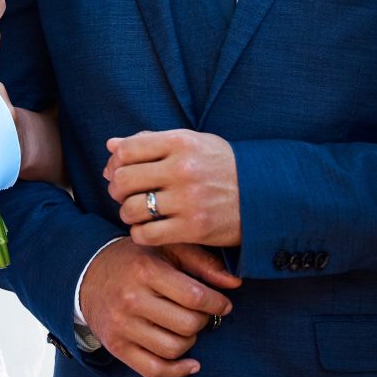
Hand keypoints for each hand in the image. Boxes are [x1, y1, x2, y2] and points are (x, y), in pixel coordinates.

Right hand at [77, 238, 238, 376]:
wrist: (88, 274)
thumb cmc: (136, 261)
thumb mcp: (168, 251)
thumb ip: (203, 263)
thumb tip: (235, 283)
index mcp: (146, 271)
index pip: (195, 296)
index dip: (217, 304)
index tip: (222, 304)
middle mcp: (131, 299)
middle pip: (187, 325)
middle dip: (203, 321)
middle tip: (200, 314)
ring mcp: (122, 325)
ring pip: (174, 348)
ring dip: (190, 341)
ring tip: (185, 328)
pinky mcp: (116, 346)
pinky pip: (154, 370)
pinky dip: (177, 371)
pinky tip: (190, 362)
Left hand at [102, 130, 240, 247]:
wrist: (266, 194)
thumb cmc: (223, 166)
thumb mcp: (193, 143)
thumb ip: (151, 141)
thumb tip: (110, 145)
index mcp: (182, 142)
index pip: (127, 150)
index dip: (115, 163)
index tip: (119, 171)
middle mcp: (183, 169)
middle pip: (124, 180)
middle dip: (117, 189)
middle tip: (125, 195)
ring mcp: (188, 200)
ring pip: (132, 209)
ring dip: (128, 213)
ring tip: (138, 212)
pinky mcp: (194, 228)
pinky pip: (147, 234)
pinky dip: (140, 233)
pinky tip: (149, 228)